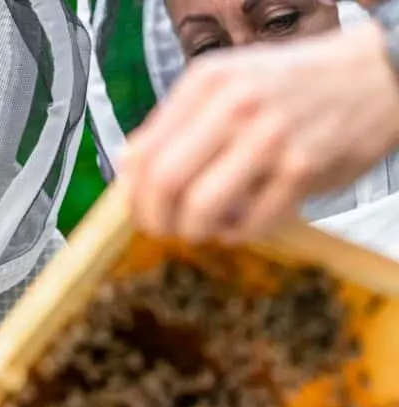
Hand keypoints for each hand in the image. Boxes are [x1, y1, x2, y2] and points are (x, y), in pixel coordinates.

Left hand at [120, 22, 398, 243]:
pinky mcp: (302, 168)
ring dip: (193, 231)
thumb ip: (179, 121)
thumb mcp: (229, 83)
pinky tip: (241, 225)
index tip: (138, 211)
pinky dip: (238, 234)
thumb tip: (129, 166)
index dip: (133, 195)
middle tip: (163, 230)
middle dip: (155, 220)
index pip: (143, 152)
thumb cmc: (293, 86)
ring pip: (201, 207)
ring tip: (201, 230)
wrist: (374, 75)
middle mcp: (235, 105)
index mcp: (207, 82)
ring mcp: (270, 137)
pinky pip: (251, 222)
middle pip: (164, 183)